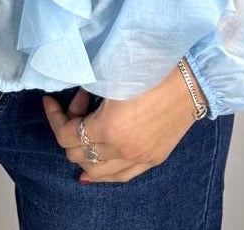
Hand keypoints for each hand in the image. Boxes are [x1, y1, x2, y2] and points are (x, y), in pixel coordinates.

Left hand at [42, 64, 205, 183]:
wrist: (193, 76)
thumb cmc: (153, 66)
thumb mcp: (113, 74)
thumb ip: (88, 91)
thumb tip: (73, 98)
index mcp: (109, 127)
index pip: (66, 135)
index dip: (54, 117)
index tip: (50, 101)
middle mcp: (123, 150)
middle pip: (77, 155)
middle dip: (69, 129)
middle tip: (80, 102)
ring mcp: (140, 158)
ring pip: (97, 172)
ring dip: (85, 151)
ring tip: (88, 126)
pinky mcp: (153, 159)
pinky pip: (120, 176)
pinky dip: (103, 171)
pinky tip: (96, 163)